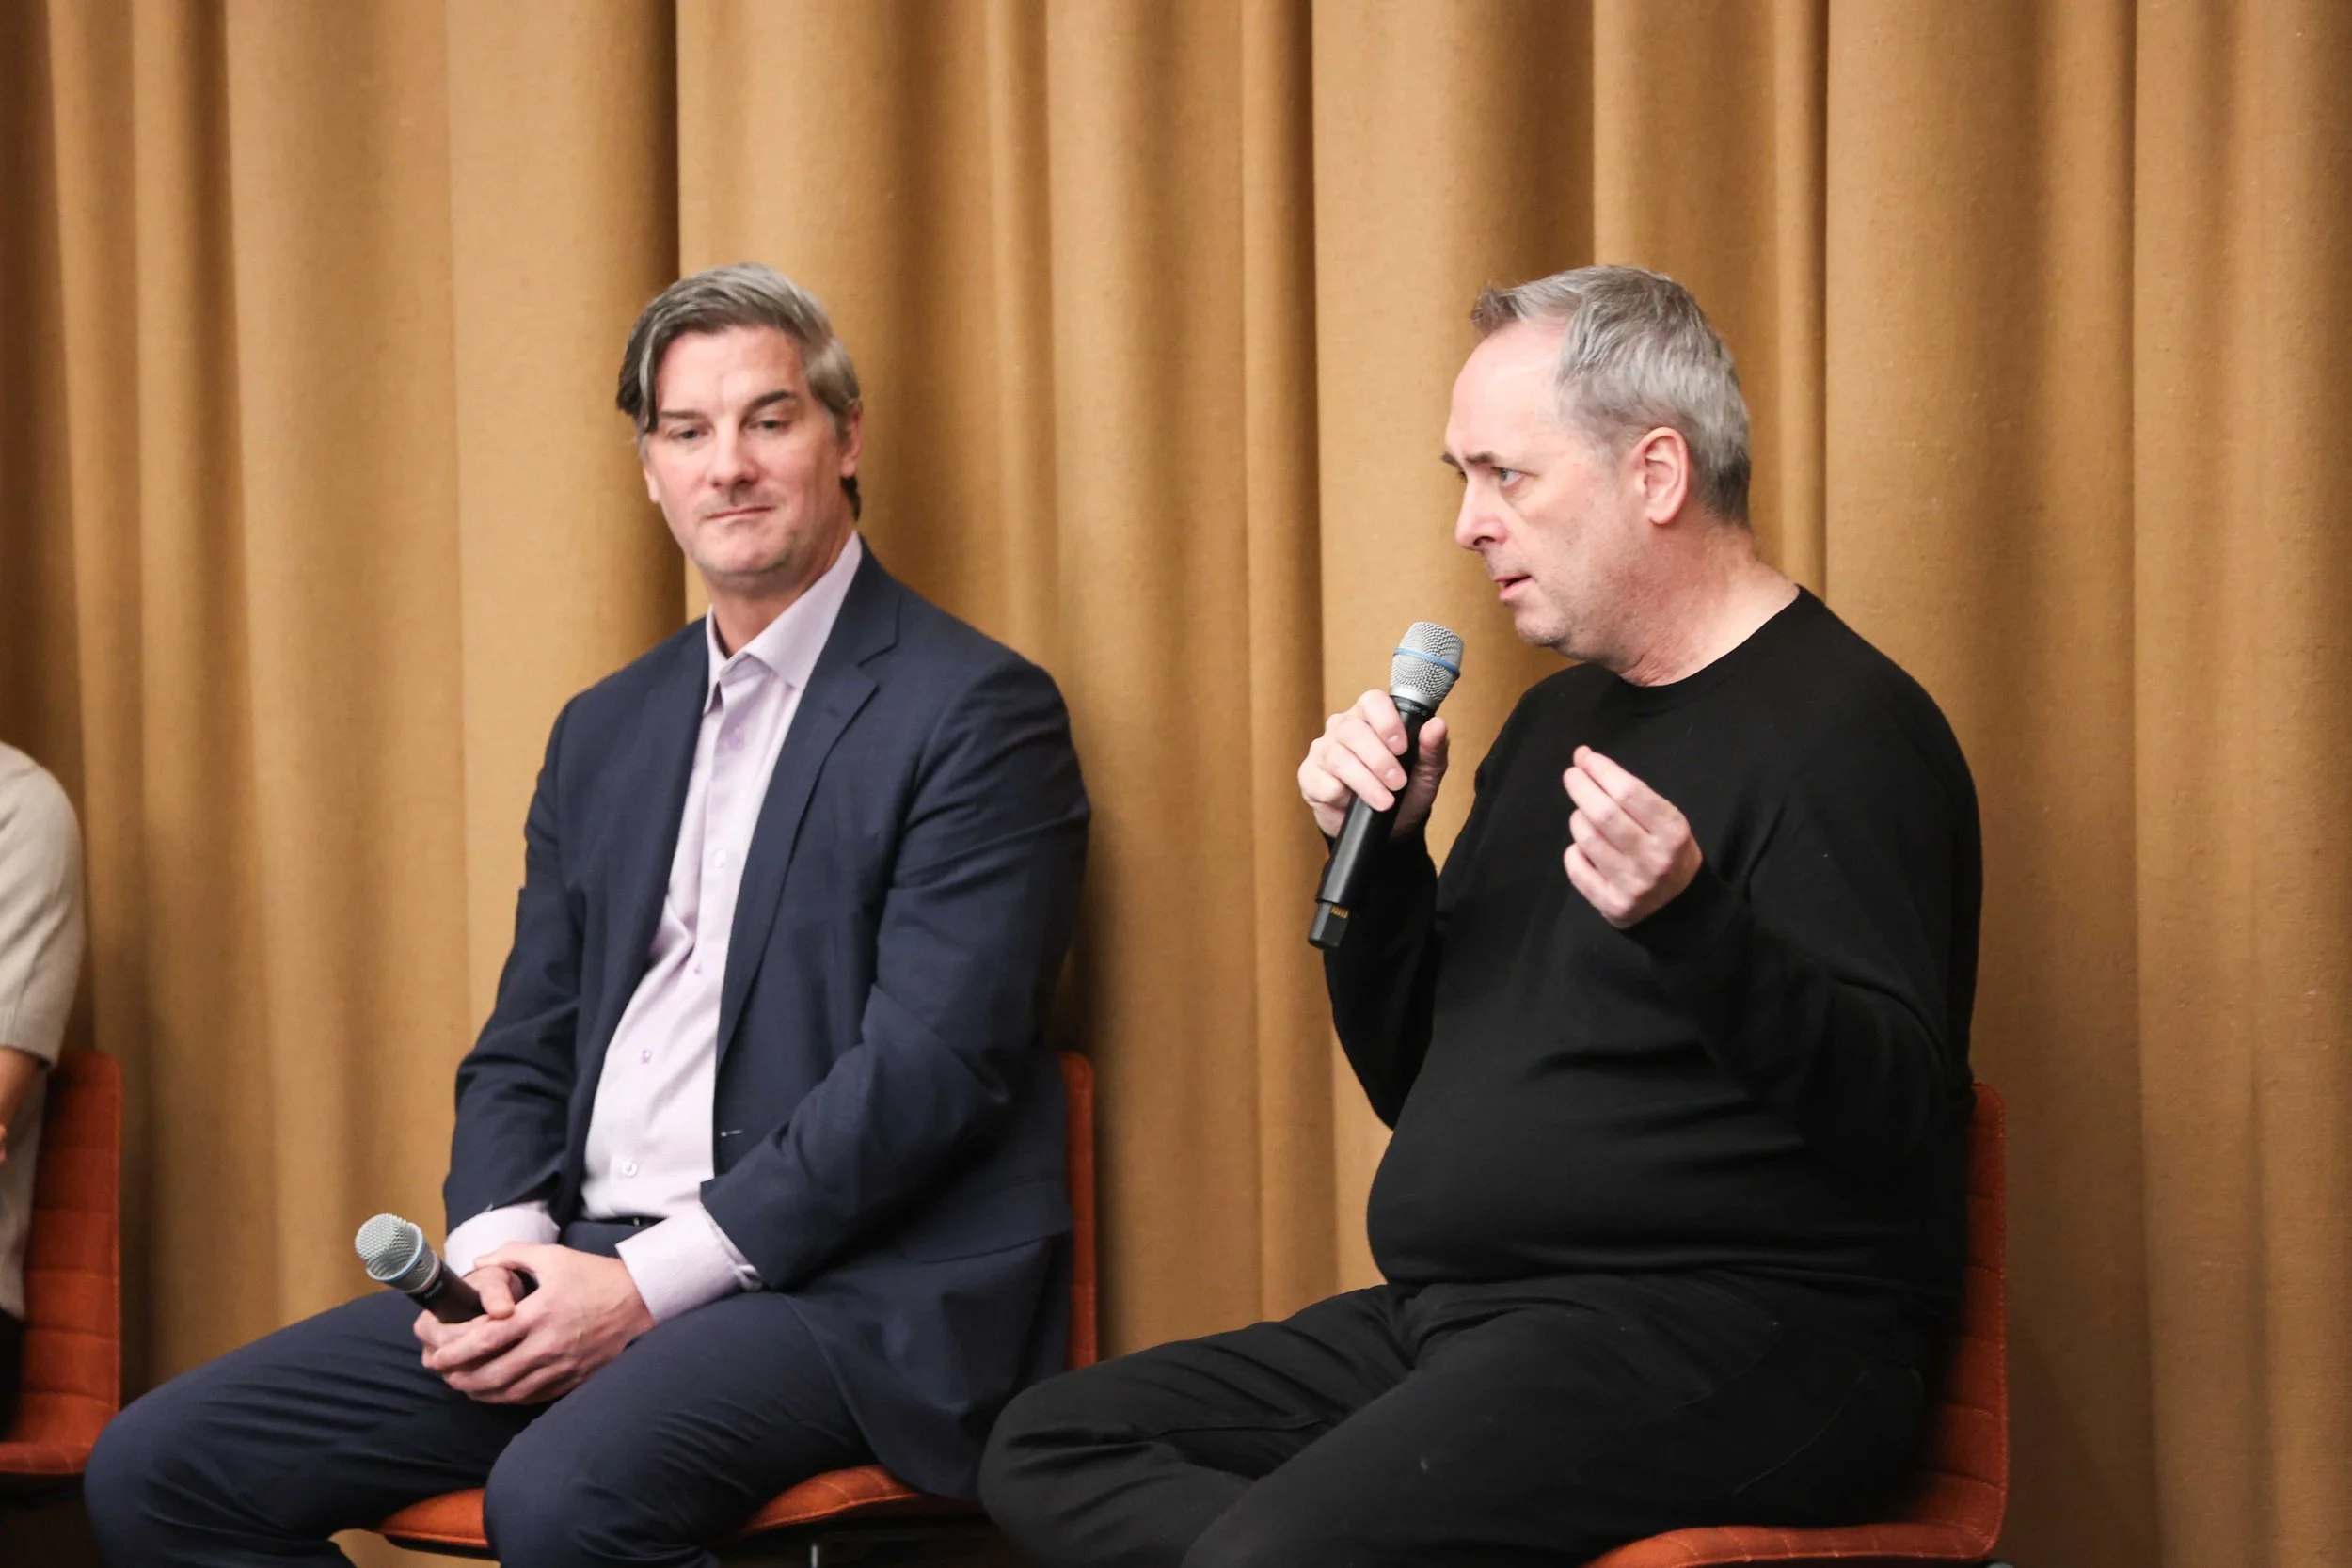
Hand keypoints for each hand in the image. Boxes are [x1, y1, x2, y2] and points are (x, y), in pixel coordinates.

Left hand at [414, 1244, 652, 1404]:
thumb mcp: (554, 1257)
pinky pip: (531, 1397)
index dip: (455, 1351)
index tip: (435, 1354)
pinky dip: (506, 1398)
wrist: (642, 1300)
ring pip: (509, 1392)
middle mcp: (549, 1345)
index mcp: (540, 1313)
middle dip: (459, 1377)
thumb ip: (512, 1255)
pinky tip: (494, 1391)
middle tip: (441, 1371)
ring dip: (478, 1392)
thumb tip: (478, 1262)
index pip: (486, 1340)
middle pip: (492, 1374)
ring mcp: (562, 1367)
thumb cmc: (596, 1276)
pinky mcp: (573, 1379)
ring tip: (461, 1384)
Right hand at [1298, 691, 1450, 838]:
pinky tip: (1352, 804)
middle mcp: (1343, 728)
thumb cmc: (1405, 792)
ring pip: (1336, 756)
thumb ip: (1433, 748)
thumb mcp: (1426, 773)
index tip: (1401, 747)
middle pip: (1351, 729)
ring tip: (1384, 801)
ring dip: (1364, 781)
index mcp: (1372, 717)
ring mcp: (1323, 750)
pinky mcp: (1309, 776)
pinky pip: (1319, 781)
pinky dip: (1339, 795)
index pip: (1372, 701)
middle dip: (1378, 759)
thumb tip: (1437, 726)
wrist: (1387, 829)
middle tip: (1397, 782)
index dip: (1386, 721)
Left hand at [1562, 746, 1701, 927]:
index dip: (1602, 771)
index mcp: (1673, 831)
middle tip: (1572, 775)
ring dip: (1578, 819)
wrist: (1681, 906)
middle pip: (1604, 815)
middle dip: (1581, 788)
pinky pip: (1577, 868)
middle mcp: (1654, 858)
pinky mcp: (1612, 905)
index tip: (1585, 758)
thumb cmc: (1668, 850)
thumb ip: (1628, 790)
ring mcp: (1632, 884)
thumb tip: (1584, 757)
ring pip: (1587, 839)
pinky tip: (1582, 846)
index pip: (1629, 793)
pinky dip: (1574, 850)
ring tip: (1582, 813)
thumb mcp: (1664, 818)